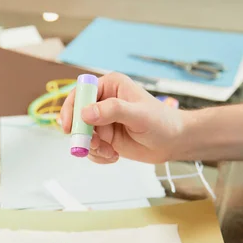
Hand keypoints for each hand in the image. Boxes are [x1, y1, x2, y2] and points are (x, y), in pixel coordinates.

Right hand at [60, 72, 184, 163]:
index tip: (69, 127)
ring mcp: (102, 121)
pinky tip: (114, 156)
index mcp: (109, 86)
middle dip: (82, 134)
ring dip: (92, 147)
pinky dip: (98, 155)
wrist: (173, 142)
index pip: (80, 93)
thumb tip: (85, 113)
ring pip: (82, 135)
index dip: (71, 109)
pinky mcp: (104, 137)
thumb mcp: (138, 115)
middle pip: (77, 117)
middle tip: (93, 146)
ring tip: (110, 152)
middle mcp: (102, 101)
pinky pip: (90, 148)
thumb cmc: (161, 122)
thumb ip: (113, 111)